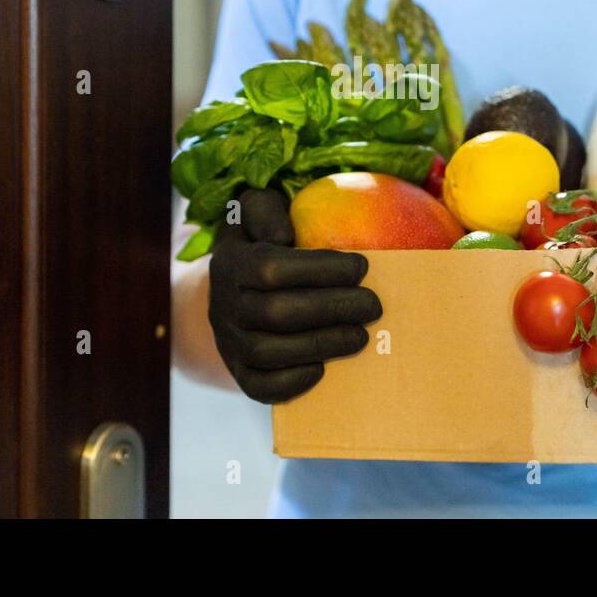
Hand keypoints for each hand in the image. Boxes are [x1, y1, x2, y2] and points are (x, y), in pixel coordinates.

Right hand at [208, 188, 380, 403]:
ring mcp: (228, 343)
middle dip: (331, 309)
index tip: (362, 267)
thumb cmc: (259, 242)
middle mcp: (223, 305)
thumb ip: (264, 209)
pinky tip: (324, 368)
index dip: (320, 269)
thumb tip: (283, 235)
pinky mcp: (238, 372)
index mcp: (230, 263)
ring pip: (270, 352)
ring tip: (360, 336)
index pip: (272, 269)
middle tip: (373, 306)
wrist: (232, 290)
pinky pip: (260, 387)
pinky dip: (292, 382)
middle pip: (276, 314)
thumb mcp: (254, 212)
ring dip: (321, 345)